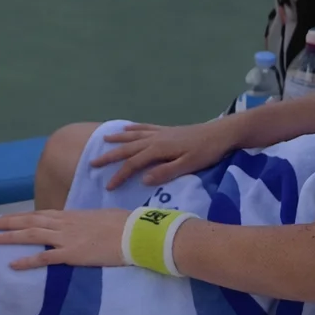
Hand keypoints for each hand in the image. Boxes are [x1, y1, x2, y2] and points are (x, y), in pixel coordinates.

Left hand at [0, 209, 129, 269]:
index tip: (7, 218)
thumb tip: (79, 226)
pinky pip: (45, 257)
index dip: (21, 216)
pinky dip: (27, 261)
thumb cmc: (122, 224)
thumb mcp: (98, 218)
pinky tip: (13, 264)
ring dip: (12, 237)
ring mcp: (67, 238)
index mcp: (71, 215)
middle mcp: (64, 223)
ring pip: (32, 235)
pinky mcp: (72, 254)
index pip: (40, 214)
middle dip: (9, 222)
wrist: (134, 232)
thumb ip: (84, 222)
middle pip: (30, 221)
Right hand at [89, 121, 237, 190]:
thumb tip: (143, 180)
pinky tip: (127, 128)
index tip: (108, 187)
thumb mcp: (189, 165)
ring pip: (133, 136)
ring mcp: (161, 132)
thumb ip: (166, 172)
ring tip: (104, 140)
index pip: (133, 164)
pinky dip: (133, 128)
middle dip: (109, 156)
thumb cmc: (207, 151)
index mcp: (158, 149)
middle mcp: (155, 139)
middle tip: (92, 163)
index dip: (119, 175)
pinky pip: (144, 128)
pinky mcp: (167, 130)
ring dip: (118, 139)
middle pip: (127, 148)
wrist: (222, 133)